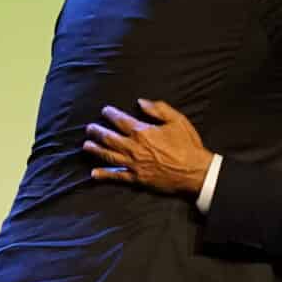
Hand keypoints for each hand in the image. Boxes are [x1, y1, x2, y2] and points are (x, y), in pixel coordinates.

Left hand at [84, 99, 212, 196]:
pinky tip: (93, 173)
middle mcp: (133, 148)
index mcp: (142, 132)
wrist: (195, 172)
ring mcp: (133, 164)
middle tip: (89, 128)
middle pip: (109, 138)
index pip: (120, 121)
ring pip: (108, 156)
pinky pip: (116, 176)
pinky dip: (104, 175)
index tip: (104, 111)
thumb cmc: (188, 145)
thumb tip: (141, 101)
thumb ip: (158, 109)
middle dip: (97, 131)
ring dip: (95, 150)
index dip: (110, 114)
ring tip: (86, 145)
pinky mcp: (136, 179)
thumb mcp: (177, 120)